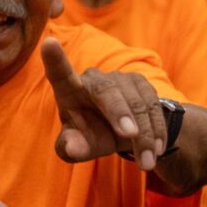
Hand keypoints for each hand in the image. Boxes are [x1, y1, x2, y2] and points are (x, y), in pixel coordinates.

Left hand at [41, 38, 167, 169]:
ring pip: (136, 103)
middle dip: (119, 112)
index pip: (59, 73)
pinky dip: (157, 129)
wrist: (122, 132)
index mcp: (68, 90)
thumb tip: (72, 147)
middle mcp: (93, 79)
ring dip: (145, 134)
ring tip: (146, 162)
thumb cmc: (89, 136)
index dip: (54, 59)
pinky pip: (153, 106)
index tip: (48, 43)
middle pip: (106, 90)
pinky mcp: (140, 83)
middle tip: (130, 136)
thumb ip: (72, 147)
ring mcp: (118, 79)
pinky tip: (156, 149)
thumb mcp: (79, 145)